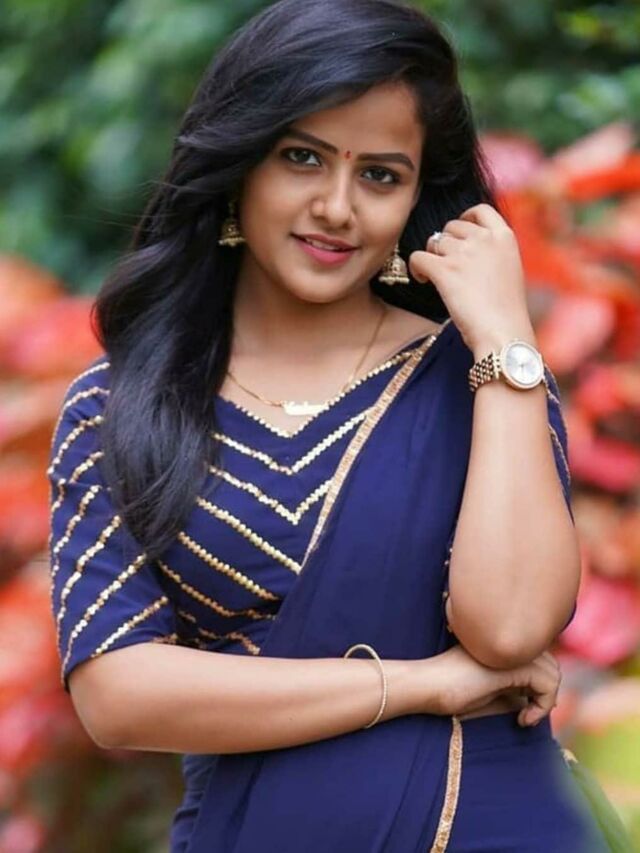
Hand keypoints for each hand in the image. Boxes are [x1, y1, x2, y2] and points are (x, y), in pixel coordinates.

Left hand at [408, 204, 535, 355]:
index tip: (457, 232)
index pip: (480, 210)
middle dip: (445, 243)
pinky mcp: (445, 270)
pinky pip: (417, 257)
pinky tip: (423, 280)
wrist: (503, 333)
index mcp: (505, 237)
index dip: (465, 217)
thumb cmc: (506, 312)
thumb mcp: (509, 271)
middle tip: (445, 264)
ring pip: (434, 242)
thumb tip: (465, 249)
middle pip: (451, 227)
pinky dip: (416, 267)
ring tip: (434, 277)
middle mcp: (484, 239)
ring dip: (431, 257)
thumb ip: (492, 254)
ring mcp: (464, 253)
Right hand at [420, 644, 560, 726]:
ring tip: (524, 718)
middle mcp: (509, 643)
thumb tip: (547, 700)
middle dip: (546, 694)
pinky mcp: (510, 664)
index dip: (540, 687)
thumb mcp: (492, 693)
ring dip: (546, 702)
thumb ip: (515, 691)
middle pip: (551, 663)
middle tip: (527, 715)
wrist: (427, 687)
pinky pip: (548, 683)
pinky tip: (522, 720)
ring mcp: (510, 651)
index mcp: (503, 646)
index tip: (525, 711)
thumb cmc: (452, 693)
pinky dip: (543, 707)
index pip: (540, 659)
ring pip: (554, 672)